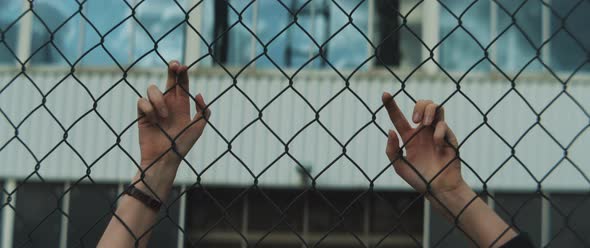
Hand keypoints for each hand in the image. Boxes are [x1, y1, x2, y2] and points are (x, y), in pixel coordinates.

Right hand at [136, 61, 209, 176]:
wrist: (165, 159)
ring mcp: (154, 108)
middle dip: (171, 70)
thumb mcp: (198, 128)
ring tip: (165, 116)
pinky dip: (149, 109)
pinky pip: (142, 102)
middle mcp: (168, 103)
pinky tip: (153, 121)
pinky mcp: (142, 115)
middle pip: (168, 80)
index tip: (183, 66)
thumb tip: (197, 94)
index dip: (182, 73)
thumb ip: (203, 111)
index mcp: (181, 105)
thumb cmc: (182, 146)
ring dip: (159, 100)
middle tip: (174, 66)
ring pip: (152, 89)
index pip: (182, 84)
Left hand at [382, 93, 462, 195]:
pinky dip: (438, 132)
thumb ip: (392, 150)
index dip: (390, 105)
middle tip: (414, 121)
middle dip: (418, 106)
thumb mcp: (400, 166)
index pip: (398, 117)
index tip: (384, 93)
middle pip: (422, 104)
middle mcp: (422, 131)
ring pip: (436, 107)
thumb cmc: (419, 179)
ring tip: (425, 123)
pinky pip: (443, 125)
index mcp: (408, 136)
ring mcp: (437, 132)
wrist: (439, 189)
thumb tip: (390, 130)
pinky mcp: (449, 137)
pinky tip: (438, 145)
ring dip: (428, 110)